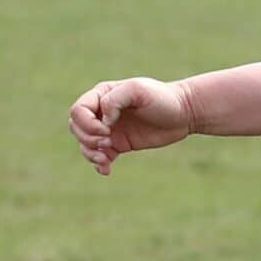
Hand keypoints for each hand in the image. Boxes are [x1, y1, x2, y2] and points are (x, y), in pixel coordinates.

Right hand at [68, 77, 195, 175]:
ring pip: (85, 143)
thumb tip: (104, 120)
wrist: (183, 113)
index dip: (87, 124)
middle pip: (76, 127)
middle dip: (87, 139)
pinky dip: (99, 164)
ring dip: (90, 153)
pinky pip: (100, 156)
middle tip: (109, 143)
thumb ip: (115, 100)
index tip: (108, 129)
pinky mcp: (119, 144)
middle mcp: (102, 112)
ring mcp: (110, 129)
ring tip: (105, 159)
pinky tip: (106, 170)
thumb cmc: (162, 97)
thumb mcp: (138, 90)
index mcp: (102, 95)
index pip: (78, 111)